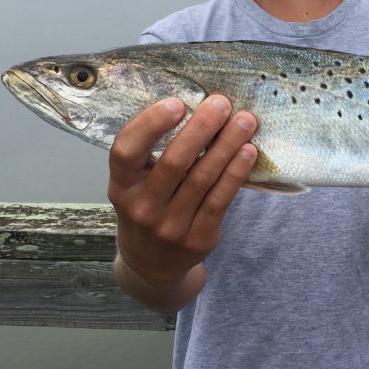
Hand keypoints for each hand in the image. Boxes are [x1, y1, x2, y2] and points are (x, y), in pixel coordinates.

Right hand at [107, 95, 256, 308]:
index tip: (177, 102)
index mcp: (121, 187)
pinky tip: (248, 152)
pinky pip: (221, 199)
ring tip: (245, 121)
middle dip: (202, 127)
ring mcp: (170, 227)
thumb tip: (196, 108)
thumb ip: (152, 154)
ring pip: (203, 178)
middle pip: (174, 162)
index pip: (126, 151)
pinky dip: (236, 173)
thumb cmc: (147, 208)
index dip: (150, 124)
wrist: (151, 265)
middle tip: (222, 103)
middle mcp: (142, 208)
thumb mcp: (134, 185)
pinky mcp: (198, 239)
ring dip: (227, 145)